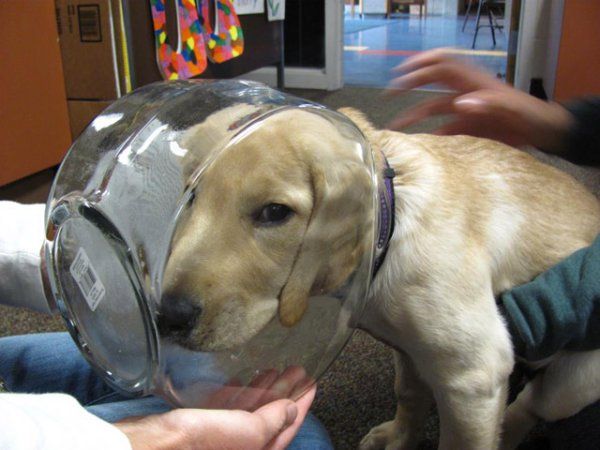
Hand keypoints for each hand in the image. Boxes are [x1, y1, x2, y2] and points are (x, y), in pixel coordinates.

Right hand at [116, 369, 315, 449]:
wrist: (150, 445)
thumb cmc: (197, 441)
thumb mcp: (244, 432)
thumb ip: (270, 421)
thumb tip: (291, 409)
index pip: (287, 428)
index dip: (302, 403)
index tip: (312, 383)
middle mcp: (240, 449)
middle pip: (270, 418)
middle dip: (284, 392)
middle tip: (296, 370)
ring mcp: (221, 440)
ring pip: (249, 413)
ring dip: (262, 390)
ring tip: (272, 369)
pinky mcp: (203, 429)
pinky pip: (228, 411)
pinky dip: (237, 395)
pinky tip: (240, 380)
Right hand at [386, 49, 573, 152]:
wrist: (543, 133)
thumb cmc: (532, 116)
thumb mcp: (514, 108)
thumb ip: (490, 103)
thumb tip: (461, 103)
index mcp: (473, 83)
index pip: (443, 65)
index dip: (422, 65)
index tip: (402, 73)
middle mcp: (464, 94)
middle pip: (430, 84)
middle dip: (409, 85)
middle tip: (389, 93)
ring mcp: (463, 112)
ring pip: (431, 110)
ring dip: (412, 117)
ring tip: (394, 129)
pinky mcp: (467, 129)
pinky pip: (442, 132)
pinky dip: (428, 138)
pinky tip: (418, 147)